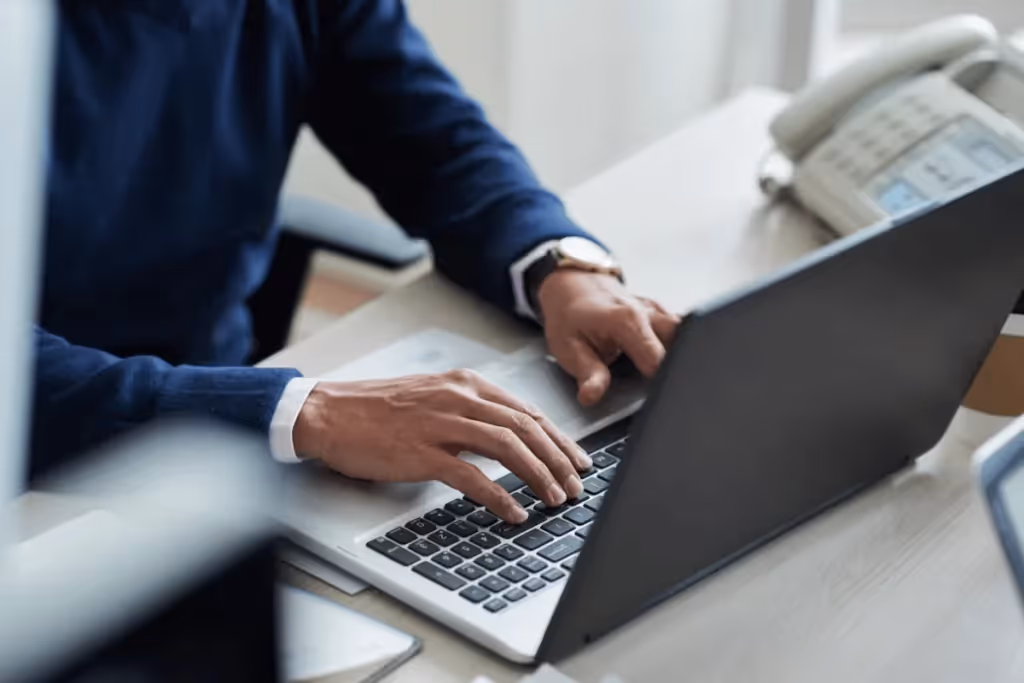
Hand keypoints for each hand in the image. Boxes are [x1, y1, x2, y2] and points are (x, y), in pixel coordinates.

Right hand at [292, 370, 592, 522]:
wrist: (328, 413)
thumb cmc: (377, 409)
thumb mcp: (432, 396)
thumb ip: (470, 411)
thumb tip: (509, 436)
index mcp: (464, 384)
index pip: (526, 410)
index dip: (558, 438)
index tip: (577, 459)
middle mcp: (458, 398)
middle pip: (525, 427)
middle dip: (558, 459)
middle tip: (577, 484)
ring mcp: (440, 424)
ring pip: (507, 447)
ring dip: (538, 475)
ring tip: (555, 499)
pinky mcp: (421, 452)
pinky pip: (471, 477)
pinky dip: (499, 496)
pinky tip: (513, 512)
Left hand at [538, 270, 679, 405]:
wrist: (571, 286)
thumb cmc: (569, 317)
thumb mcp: (569, 349)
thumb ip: (588, 374)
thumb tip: (592, 396)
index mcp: (627, 321)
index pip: (658, 361)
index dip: (659, 384)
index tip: (653, 399)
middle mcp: (648, 313)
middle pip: (682, 345)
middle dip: (677, 370)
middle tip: (663, 390)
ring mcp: (658, 311)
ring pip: (685, 336)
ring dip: (679, 356)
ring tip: (666, 375)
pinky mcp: (661, 314)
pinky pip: (679, 332)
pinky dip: (676, 347)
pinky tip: (665, 360)